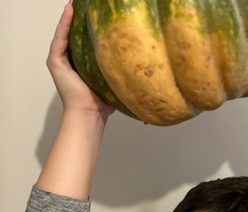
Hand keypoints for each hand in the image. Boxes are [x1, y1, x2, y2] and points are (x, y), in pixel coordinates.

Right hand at [47, 1, 113, 117]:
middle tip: (87, 1)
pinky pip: (60, 38)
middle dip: (81, 17)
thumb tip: (142, 63)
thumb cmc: (104, 103)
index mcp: (83, 64)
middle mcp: (71, 60)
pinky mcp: (55, 61)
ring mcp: (61, 60)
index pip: (86, 40)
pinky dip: (64, 23)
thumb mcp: (114, 80)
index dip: (91, 25)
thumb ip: (120, 69)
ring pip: (66, 32)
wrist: (90, 114)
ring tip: (76, 1)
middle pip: (75, 33)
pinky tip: (71, 10)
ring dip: (71, 15)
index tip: (98, 10)